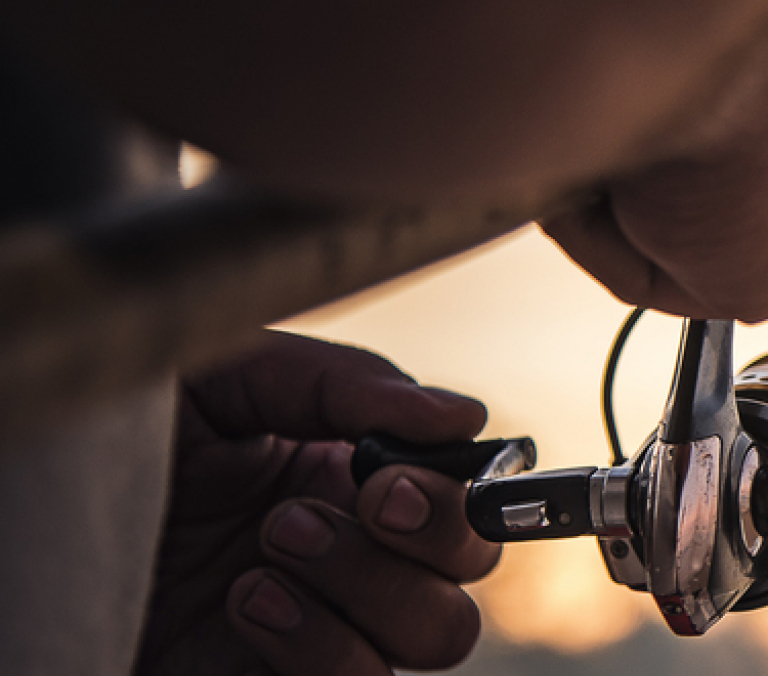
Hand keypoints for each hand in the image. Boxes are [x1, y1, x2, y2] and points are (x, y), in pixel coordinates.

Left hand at [136, 332, 500, 675]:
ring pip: (433, 637)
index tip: (389, 472)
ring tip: (268, 549)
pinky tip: (245, 603)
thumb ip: (344, 383)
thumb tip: (466, 415)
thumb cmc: (111, 442)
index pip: (467, 495)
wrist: (30, 521)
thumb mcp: (224, 377)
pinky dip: (318, 645)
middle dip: (429, 537)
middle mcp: (346, 553)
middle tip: (354, 501)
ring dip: (367, 589)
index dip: (461, 491)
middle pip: (469, 573)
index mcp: (345, 472)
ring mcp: (316, 627)